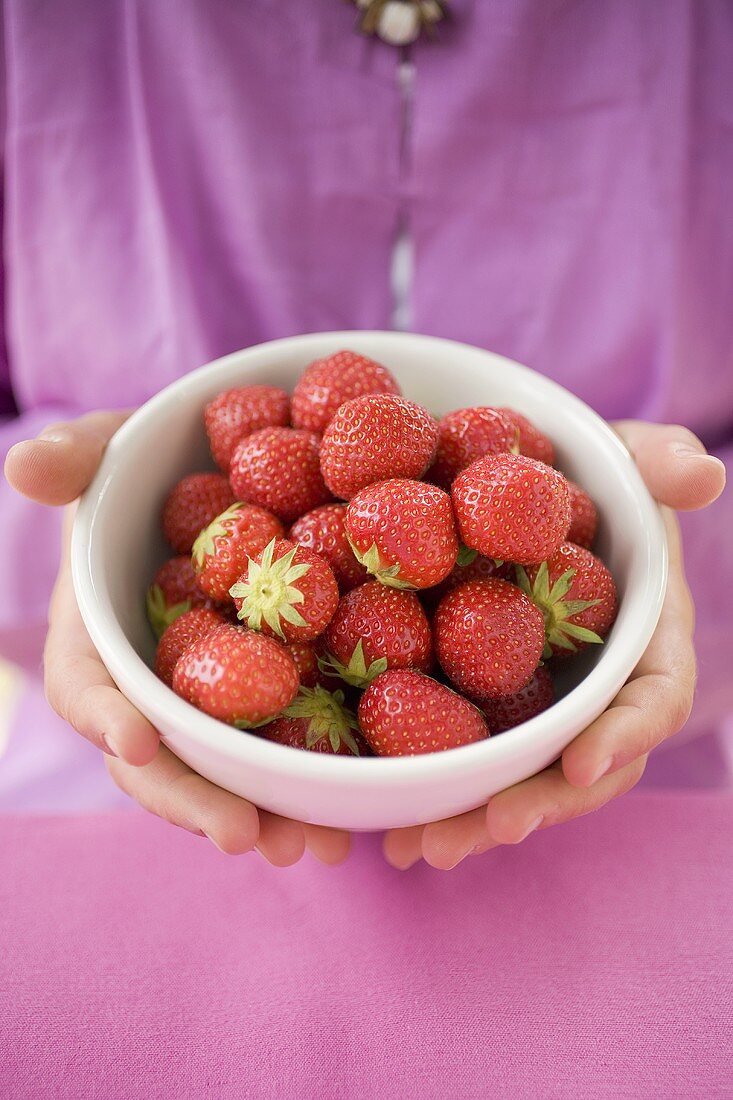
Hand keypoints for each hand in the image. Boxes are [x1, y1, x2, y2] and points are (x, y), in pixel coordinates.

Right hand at [5, 413, 349, 865]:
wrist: (222, 480)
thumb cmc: (153, 466)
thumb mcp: (113, 448)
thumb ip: (75, 459)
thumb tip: (22, 464)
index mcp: (100, 638)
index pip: (86, 687)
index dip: (104, 716)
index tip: (136, 740)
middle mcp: (153, 685)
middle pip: (161, 759)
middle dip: (196, 801)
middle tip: (246, 836)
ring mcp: (212, 702)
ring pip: (228, 774)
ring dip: (267, 816)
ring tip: (315, 848)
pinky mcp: (273, 699)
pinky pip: (288, 751)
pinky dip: (316, 788)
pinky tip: (357, 820)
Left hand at [383, 422, 726, 870]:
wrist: (536, 498)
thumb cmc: (592, 478)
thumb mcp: (627, 457)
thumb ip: (661, 462)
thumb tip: (706, 473)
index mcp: (646, 641)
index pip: (655, 698)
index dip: (626, 734)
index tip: (583, 764)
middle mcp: (599, 689)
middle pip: (582, 765)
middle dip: (537, 805)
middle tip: (482, 833)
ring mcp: (543, 706)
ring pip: (522, 778)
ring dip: (475, 821)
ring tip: (417, 851)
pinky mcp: (488, 709)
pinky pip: (469, 759)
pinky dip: (436, 796)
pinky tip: (388, 827)